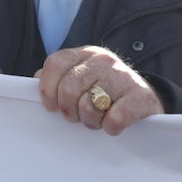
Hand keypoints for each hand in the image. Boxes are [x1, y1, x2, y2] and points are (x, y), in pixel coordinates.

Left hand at [35, 46, 163, 134]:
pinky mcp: (140, 97)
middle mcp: (104, 60)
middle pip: (69, 88)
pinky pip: (114, 119)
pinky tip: (113, 124)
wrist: (146, 101)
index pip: (55, 63)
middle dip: (69, 110)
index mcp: (86, 53)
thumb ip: (59, 77)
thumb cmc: (105, 92)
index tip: (51, 106)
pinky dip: (110, 127)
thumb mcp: (83, 77)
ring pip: (89, 106)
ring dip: (90, 121)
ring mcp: (123, 76)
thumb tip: (35, 81)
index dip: (47, 88)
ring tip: (97, 119)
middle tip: (77, 117)